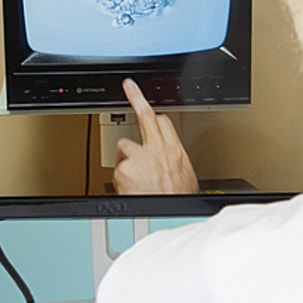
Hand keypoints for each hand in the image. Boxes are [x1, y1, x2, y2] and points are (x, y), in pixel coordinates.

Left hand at [113, 78, 199, 195]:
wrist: (166, 215)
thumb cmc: (177, 201)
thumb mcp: (185, 178)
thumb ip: (174, 162)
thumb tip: (171, 164)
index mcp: (175, 151)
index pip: (164, 122)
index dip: (155, 113)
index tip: (150, 107)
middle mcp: (158, 150)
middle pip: (146, 116)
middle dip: (136, 98)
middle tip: (129, 86)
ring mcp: (140, 157)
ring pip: (125, 146)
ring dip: (126, 157)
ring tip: (132, 175)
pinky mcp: (124, 168)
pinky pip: (117, 168)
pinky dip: (120, 178)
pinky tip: (128, 186)